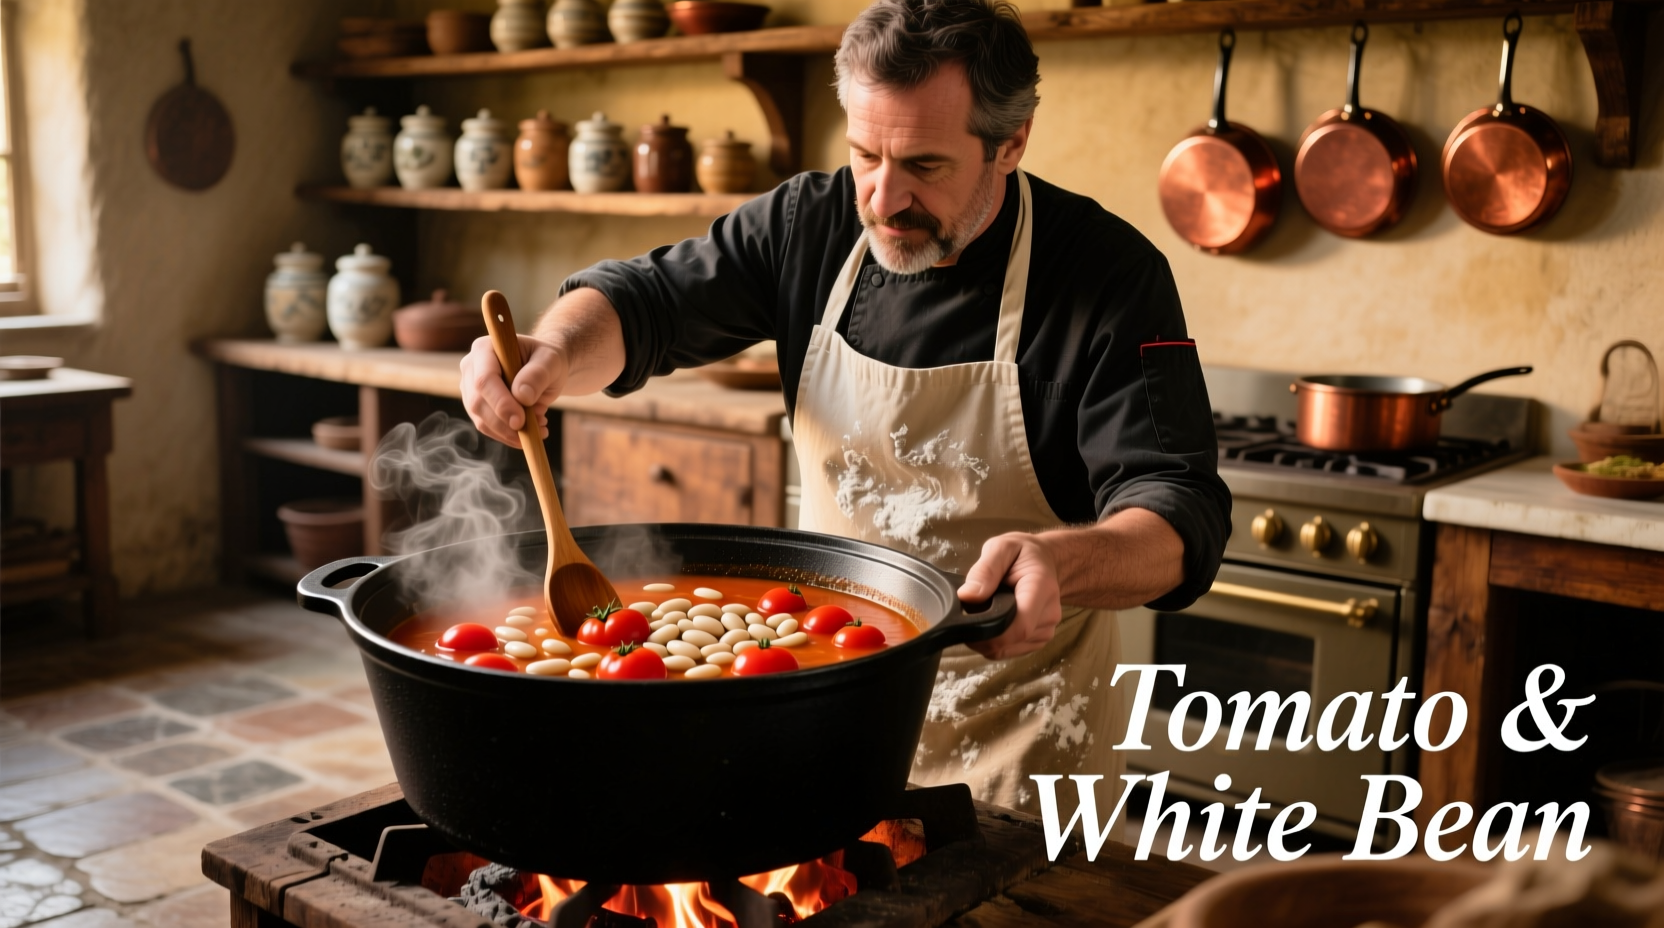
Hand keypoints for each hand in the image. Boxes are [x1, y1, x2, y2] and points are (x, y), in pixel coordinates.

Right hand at [459, 333, 565, 446]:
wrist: (545, 369)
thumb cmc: (546, 361)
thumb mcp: (551, 361)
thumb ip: (537, 375)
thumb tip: (522, 397)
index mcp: (485, 349)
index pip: (484, 380)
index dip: (500, 402)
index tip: (520, 421)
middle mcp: (471, 368)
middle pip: (478, 402)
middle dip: (505, 423)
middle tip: (536, 430)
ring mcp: (470, 389)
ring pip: (481, 419)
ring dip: (509, 432)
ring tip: (540, 427)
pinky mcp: (477, 407)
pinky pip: (487, 428)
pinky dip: (509, 435)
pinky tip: (532, 432)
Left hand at [957, 533, 1061, 659]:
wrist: (1045, 562)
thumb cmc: (1022, 554)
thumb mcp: (1001, 548)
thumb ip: (985, 570)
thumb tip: (967, 596)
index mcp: (1041, 589)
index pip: (1020, 626)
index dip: (990, 633)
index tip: (967, 622)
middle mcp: (1049, 615)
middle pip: (1010, 640)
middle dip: (981, 633)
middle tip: (971, 610)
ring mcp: (1046, 631)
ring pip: (1006, 649)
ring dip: (987, 637)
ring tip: (986, 610)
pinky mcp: (1039, 640)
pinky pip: (1009, 650)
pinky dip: (995, 641)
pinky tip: (995, 620)